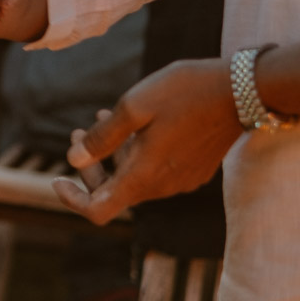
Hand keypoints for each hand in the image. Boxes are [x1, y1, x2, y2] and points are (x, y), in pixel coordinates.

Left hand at [50, 58, 239, 223]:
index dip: (73, 200)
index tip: (57, 178)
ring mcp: (182, 180)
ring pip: (134, 178)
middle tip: (77, 131)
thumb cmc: (184, 93)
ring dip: (112, 154)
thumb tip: (72, 158)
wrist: (242, 91)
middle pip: (114, 192)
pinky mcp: (194, 170)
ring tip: (100, 117)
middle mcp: (164, 186)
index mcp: (145, 176)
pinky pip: (155, 171)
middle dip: (90, 165)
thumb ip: (102, 138)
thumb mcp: (134, 107)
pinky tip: (132, 124)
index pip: (99, 209)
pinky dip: (135, 152)